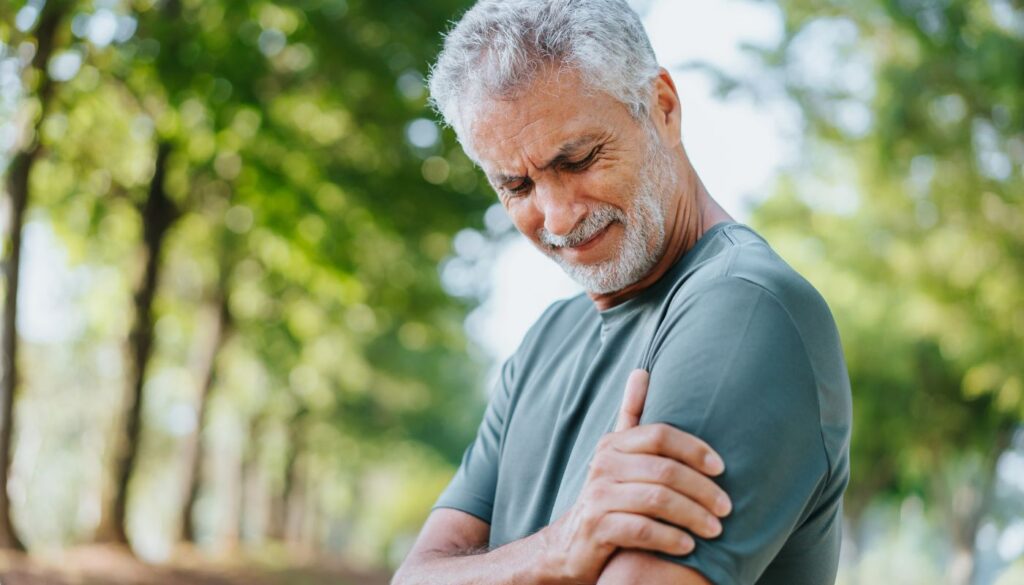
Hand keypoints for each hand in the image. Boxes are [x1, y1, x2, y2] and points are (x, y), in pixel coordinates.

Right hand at [537, 369, 730, 584]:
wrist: (572, 543)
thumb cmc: (609, 494)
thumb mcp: (618, 453)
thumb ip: (631, 415)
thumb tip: (641, 371)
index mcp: (614, 444)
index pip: (660, 435)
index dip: (694, 449)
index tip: (721, 468)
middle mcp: (604, 465)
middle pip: (665, 470)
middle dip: (702, 490)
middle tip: (726, 508)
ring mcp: (598, 496)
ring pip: (657, 500)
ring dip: (693, 516)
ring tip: (714, 530)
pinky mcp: (597, 528)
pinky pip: (642, 530)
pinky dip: (670, 538)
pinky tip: (688, 545)